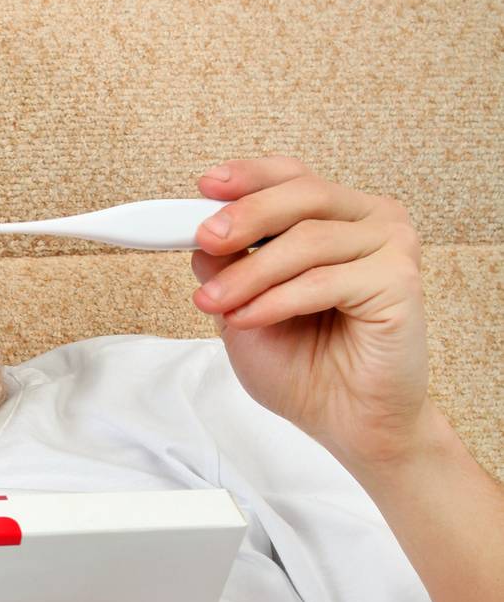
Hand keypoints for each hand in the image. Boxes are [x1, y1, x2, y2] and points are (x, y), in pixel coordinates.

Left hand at [190, 154, 433, 466]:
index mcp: (338, 218)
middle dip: (245, 217)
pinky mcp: (400, 280)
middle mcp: (370, 222)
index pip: (293, 177)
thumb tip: (201, 236)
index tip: (205, 185)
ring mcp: (391, 246)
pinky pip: (325, 279)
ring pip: (309, 239)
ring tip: (216, 303)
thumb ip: (228, 270)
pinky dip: (278, 300)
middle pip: (303, 195)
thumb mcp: (244, 312)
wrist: (347, 424)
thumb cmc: (306, 370)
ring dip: (251, 272)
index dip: (250, 177)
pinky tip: (249, 319)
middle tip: (205, 239)